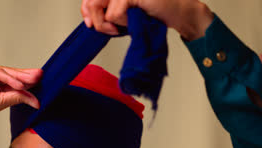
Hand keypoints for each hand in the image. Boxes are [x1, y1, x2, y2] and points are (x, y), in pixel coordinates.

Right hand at [0, 58, 41, 134]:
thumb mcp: (1, 102)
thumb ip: (18, 97)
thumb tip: (36, 101)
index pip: (16, 82)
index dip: (29, 82)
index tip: (42, 83)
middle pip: (13, 75)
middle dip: (28, 76)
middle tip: (41, 76)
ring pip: (6, 72)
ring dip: (20, 77)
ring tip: (33, 80)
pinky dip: (7, 77)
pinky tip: (18, 84)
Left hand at [81, 0, 213, 40]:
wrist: (175, 12)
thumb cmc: (152, 12)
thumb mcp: (124, 13)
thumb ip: (107, 12)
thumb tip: (89, 21)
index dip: (85, 10)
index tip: (90, 23)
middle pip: (90, 2)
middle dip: (97, 21)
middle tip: (111, 30)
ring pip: (97, 7)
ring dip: (108, 24)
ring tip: (123, 26)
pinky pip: (113, 14)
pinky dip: (122, 23)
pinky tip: (134, 19)